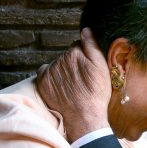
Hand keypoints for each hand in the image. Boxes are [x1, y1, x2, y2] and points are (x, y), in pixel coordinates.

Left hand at [36, 28, 110, 142]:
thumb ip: (93, 46)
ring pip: (58, 64)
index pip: (79, 45)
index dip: (86, 55)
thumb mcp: (102, 67)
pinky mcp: (42, 82)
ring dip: (64, 70)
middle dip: (74, 62)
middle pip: (68, 55)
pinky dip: (53, 77)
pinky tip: (62, 86)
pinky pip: (46, 72)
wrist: (84, 116)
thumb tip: (86, 30)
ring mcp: (50, 71)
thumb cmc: (96, 93)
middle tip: (83, 78)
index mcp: (75, 52)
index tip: (90, 67)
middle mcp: (60, 59)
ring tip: (74, 85)